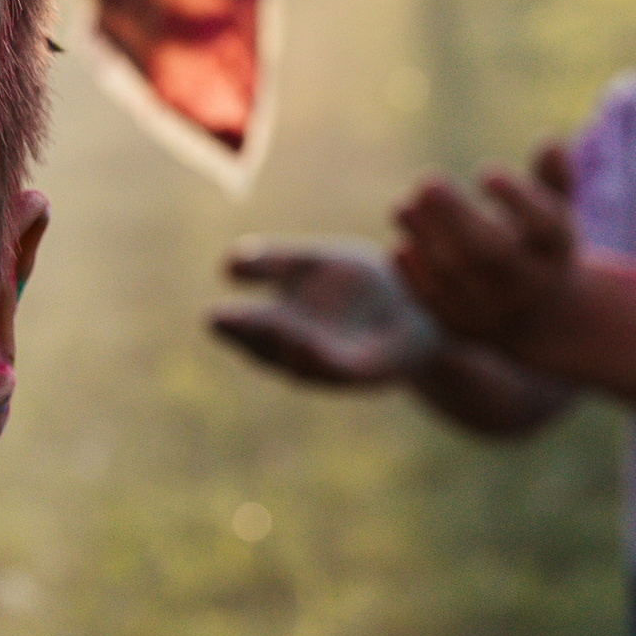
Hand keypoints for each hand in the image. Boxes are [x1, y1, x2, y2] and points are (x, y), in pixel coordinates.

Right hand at [212, 240, 440, 388]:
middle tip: (224, 321)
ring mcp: (330, 365)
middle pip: (265, 349)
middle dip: (248, 336)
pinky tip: (305, 345)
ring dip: (281, 347)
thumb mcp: (315, 264)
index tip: (214, 316)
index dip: (231, 325)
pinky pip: (338, 369)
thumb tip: (228, 264)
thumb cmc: (359, 285)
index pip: (246, 329)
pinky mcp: (367, 372)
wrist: (421, 305)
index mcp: (278, 326)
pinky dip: (319, 360)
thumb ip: (275, 264)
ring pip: (297, 363)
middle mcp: (297, 352)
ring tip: (267, 327)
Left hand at [390, 141, 580, 355]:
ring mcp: (495, 310)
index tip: (487, 172)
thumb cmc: (541, 248)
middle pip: (493, 253)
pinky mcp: (463, 327)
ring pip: (457, 276)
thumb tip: (551, 140)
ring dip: (425, 239)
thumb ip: (553, 179)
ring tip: (402, 206)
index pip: (544, 227)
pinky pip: (435, 302)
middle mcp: (528, 284)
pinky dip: (414, 274)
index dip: (518, 199)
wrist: (537, 319)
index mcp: (555, 252)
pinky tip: (400, 243)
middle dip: (457, 216)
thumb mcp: (555, 213)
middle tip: (428, 180)